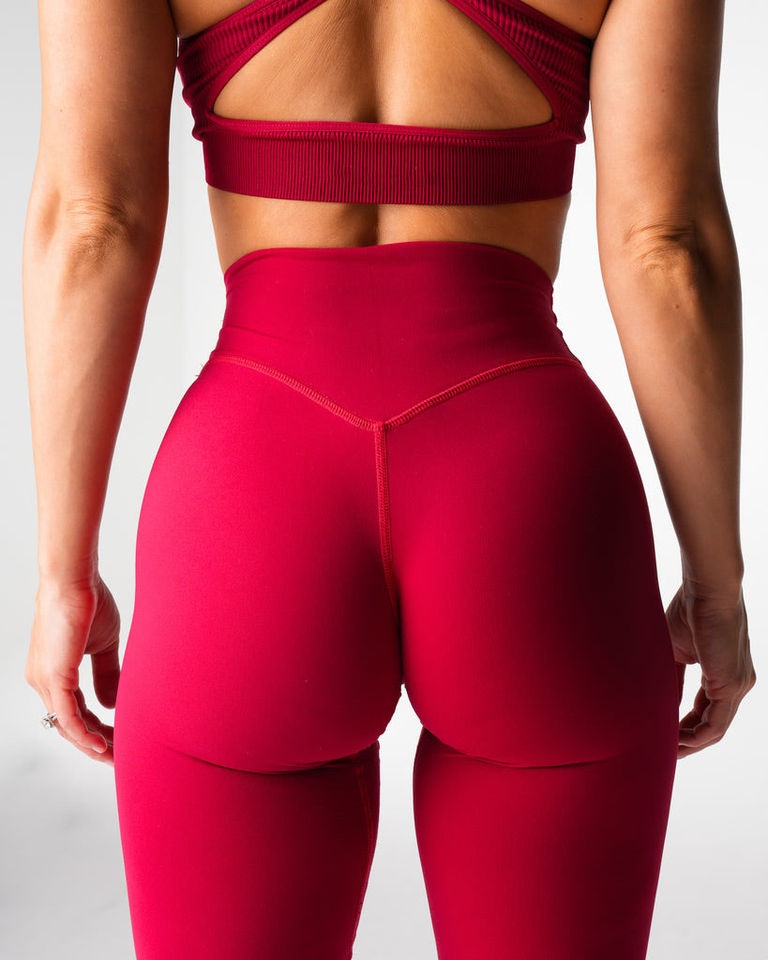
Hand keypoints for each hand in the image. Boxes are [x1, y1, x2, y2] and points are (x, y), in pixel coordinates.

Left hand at [25, 572, 119, 764]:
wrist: (74, 579)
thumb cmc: (88, 602)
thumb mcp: (103, 645)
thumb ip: (107, 674)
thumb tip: (111, 704)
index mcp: (52, 674)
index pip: (76, 712)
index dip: (99, 729)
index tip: (122, 738)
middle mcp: (43, 681)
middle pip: (70, 726)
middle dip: (97, 743)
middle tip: (122, 754)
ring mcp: (45, 681)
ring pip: (68, 727)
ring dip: (93, 744)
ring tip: (117, 755)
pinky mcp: (54, 678)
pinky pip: (68, 717)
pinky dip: (85, 735)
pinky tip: (102, 746)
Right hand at [666, 581, 755, 758]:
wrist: (708, 589)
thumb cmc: (689, 609)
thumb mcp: (675, 650)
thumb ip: (672, 678)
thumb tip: (660, 703)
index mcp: (725, 673)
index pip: (707, 710)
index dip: (686, 725)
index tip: (665, 735)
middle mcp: (738, 682)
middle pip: (714, 725)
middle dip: (689, 741)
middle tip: (665, 751)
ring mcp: (738, 685)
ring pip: (716, 728)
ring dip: (691, 742)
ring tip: (667, 750)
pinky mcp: (732, 684)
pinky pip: (715, 723)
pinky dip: (696, 735)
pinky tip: (676, 739)